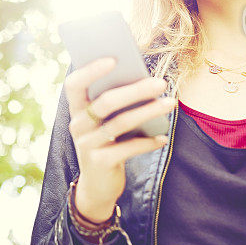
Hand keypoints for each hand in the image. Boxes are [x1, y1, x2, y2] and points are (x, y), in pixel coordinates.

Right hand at [65, 57, 173, 223]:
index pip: (74, 84)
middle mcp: (78, 125)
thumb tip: (144, 80)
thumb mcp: (104, 123)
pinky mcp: (100, 163)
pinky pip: (128, 148)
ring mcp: (86, 145)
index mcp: (76, 109)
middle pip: (106, 101)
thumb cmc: (107, 143)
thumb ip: (114, 104)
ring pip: (121, 123)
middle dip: (136, 90)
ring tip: (170, 103)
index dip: (90, 70)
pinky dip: (148, 142)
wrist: (97, 186)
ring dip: (149, 112)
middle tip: (160, 82)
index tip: (114, 58)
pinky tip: (163, 137)